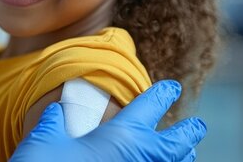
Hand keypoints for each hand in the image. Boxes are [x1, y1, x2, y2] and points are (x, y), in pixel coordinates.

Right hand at [10, 80, 206, 161]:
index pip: (150, 106)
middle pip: (177, 143)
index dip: (163, 94)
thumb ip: (54, 122)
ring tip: (187, 152)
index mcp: (122, 135)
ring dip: (182, 157)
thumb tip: (55, 111)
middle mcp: (141, 158)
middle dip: (189, 132)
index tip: (172, 88)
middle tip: (198, 126)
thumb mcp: (44, 140)